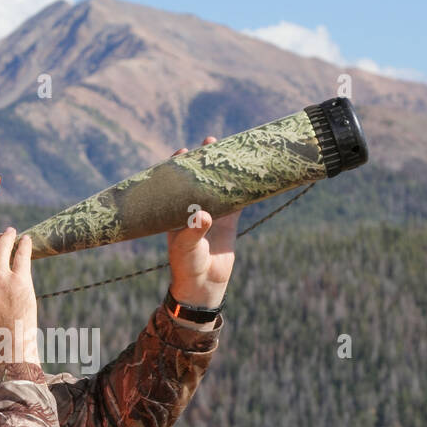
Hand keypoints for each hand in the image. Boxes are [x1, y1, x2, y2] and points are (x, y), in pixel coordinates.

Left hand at [166, 136, 240, 308]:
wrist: (204, 285)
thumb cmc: (188, 266)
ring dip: (223, 169)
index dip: (179, 165)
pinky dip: (242, 188)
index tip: (183, 151)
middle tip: (210, 141)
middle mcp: (194, 209)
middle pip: (199, 179)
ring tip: (228, 148)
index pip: (176, 184)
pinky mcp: (228, 222)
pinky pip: (237, 200)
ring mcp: (213, 214)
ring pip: (219, 186)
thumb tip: (203, 215)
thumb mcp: (188, 248)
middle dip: (204, 160)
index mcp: (177, 212)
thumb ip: (194, 231)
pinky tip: (250, 173)